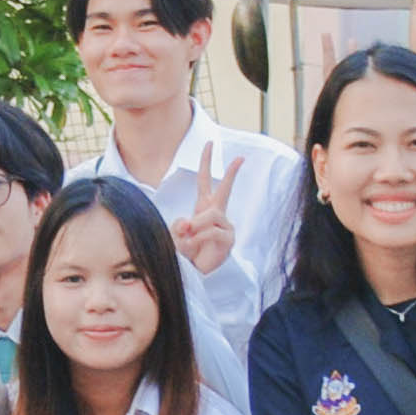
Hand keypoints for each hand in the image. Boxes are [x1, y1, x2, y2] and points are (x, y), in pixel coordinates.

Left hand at [178, 148, 238, 275]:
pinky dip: (199, 238)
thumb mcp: (176, 234)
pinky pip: (213, 232)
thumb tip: (189, 223)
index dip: (206, 162)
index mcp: (203, 206)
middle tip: (240, 157)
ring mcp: (225, 225)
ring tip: (187, 238)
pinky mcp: (228, 239)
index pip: (205, 180)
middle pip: (224, 189)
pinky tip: (194, 245)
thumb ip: (178, 225)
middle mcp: (216, 213)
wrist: (194, 271)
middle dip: (231, 173)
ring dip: (196, 226)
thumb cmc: (185, 250)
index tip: (210, 143)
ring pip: (211, 215)